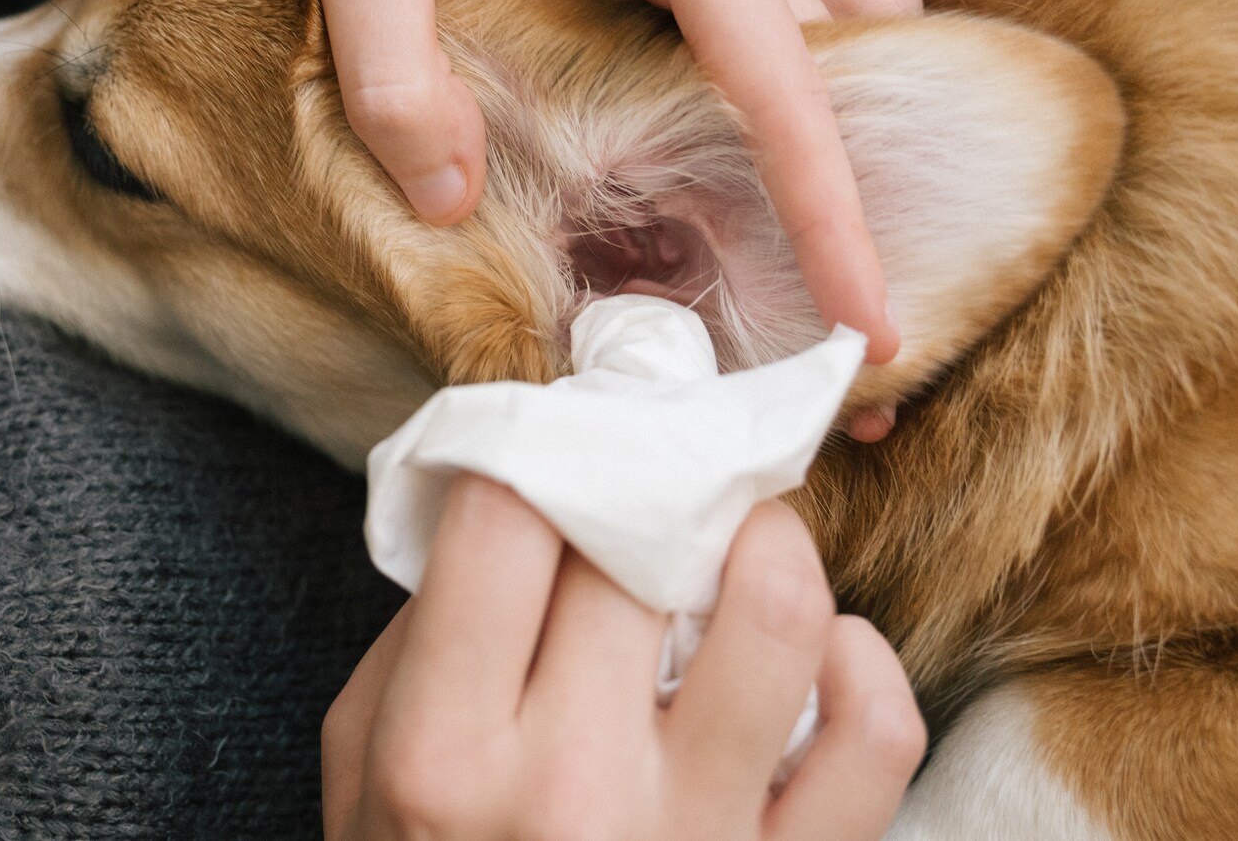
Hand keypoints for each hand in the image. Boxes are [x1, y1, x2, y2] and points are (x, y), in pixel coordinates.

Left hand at [277, 0, 918, 363]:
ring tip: (868, 194)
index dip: (832, 214)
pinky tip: (847, 26)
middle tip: (867, 302)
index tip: (875, 323)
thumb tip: (451, 203)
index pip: (782, 83)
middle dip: (867, 173)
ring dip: (864, 83)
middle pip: (838, 45)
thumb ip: (394, 65)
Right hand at [321, 477, 926, 840]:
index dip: (544, 443)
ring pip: (776, 610)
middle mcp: (566, 789)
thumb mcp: (362, 777)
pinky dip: (860, 661)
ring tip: (742, 534)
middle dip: (656, 475)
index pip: (505, 515)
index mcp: (441, 753)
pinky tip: (817, 652)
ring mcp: (690, 839)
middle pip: (638, 542)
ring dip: (767, 538)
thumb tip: (511, 498)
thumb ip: (417, 639)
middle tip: (664, 462)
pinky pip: (875, 733)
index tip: (569, 436)